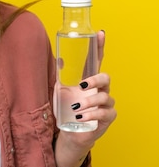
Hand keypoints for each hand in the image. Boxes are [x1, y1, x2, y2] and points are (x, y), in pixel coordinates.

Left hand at [60, 30, 116, 148]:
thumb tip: (59, 59)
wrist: (69, 132)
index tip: (100, 33)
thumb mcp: (60, 91)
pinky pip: (104, 113)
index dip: (99, 47)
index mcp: (89, 80)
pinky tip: (80, 117)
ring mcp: (105, 104)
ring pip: (104, 97)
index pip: (96, 61)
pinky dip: (91, 114)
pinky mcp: (107, 118)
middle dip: (95, 79)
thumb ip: (61, 77)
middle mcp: (100, 90)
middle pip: (106, 77)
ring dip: (89, 102)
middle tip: (82, 85)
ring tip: (76, 107)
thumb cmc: (66, 109)